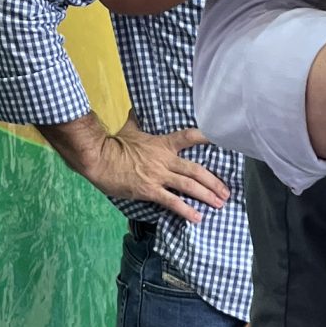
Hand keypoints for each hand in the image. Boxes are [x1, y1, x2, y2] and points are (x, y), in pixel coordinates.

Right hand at [83, 118, 231, 221]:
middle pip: (196, 170)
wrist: (99, 158)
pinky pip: (172, 202)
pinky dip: (186, 210)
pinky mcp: (150, 191)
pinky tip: (197, 218)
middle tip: (226, 192)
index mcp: (163, 144)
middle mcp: (165, 160)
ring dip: (207, 195)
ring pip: (189, 186)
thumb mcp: (129, 128)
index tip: (222, 141)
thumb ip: (137, 119)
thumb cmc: (114, 144)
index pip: (189, 137)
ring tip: (219, 204)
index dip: (207, 138)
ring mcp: (158, 176)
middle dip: (214, 182)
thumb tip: (135, 108)